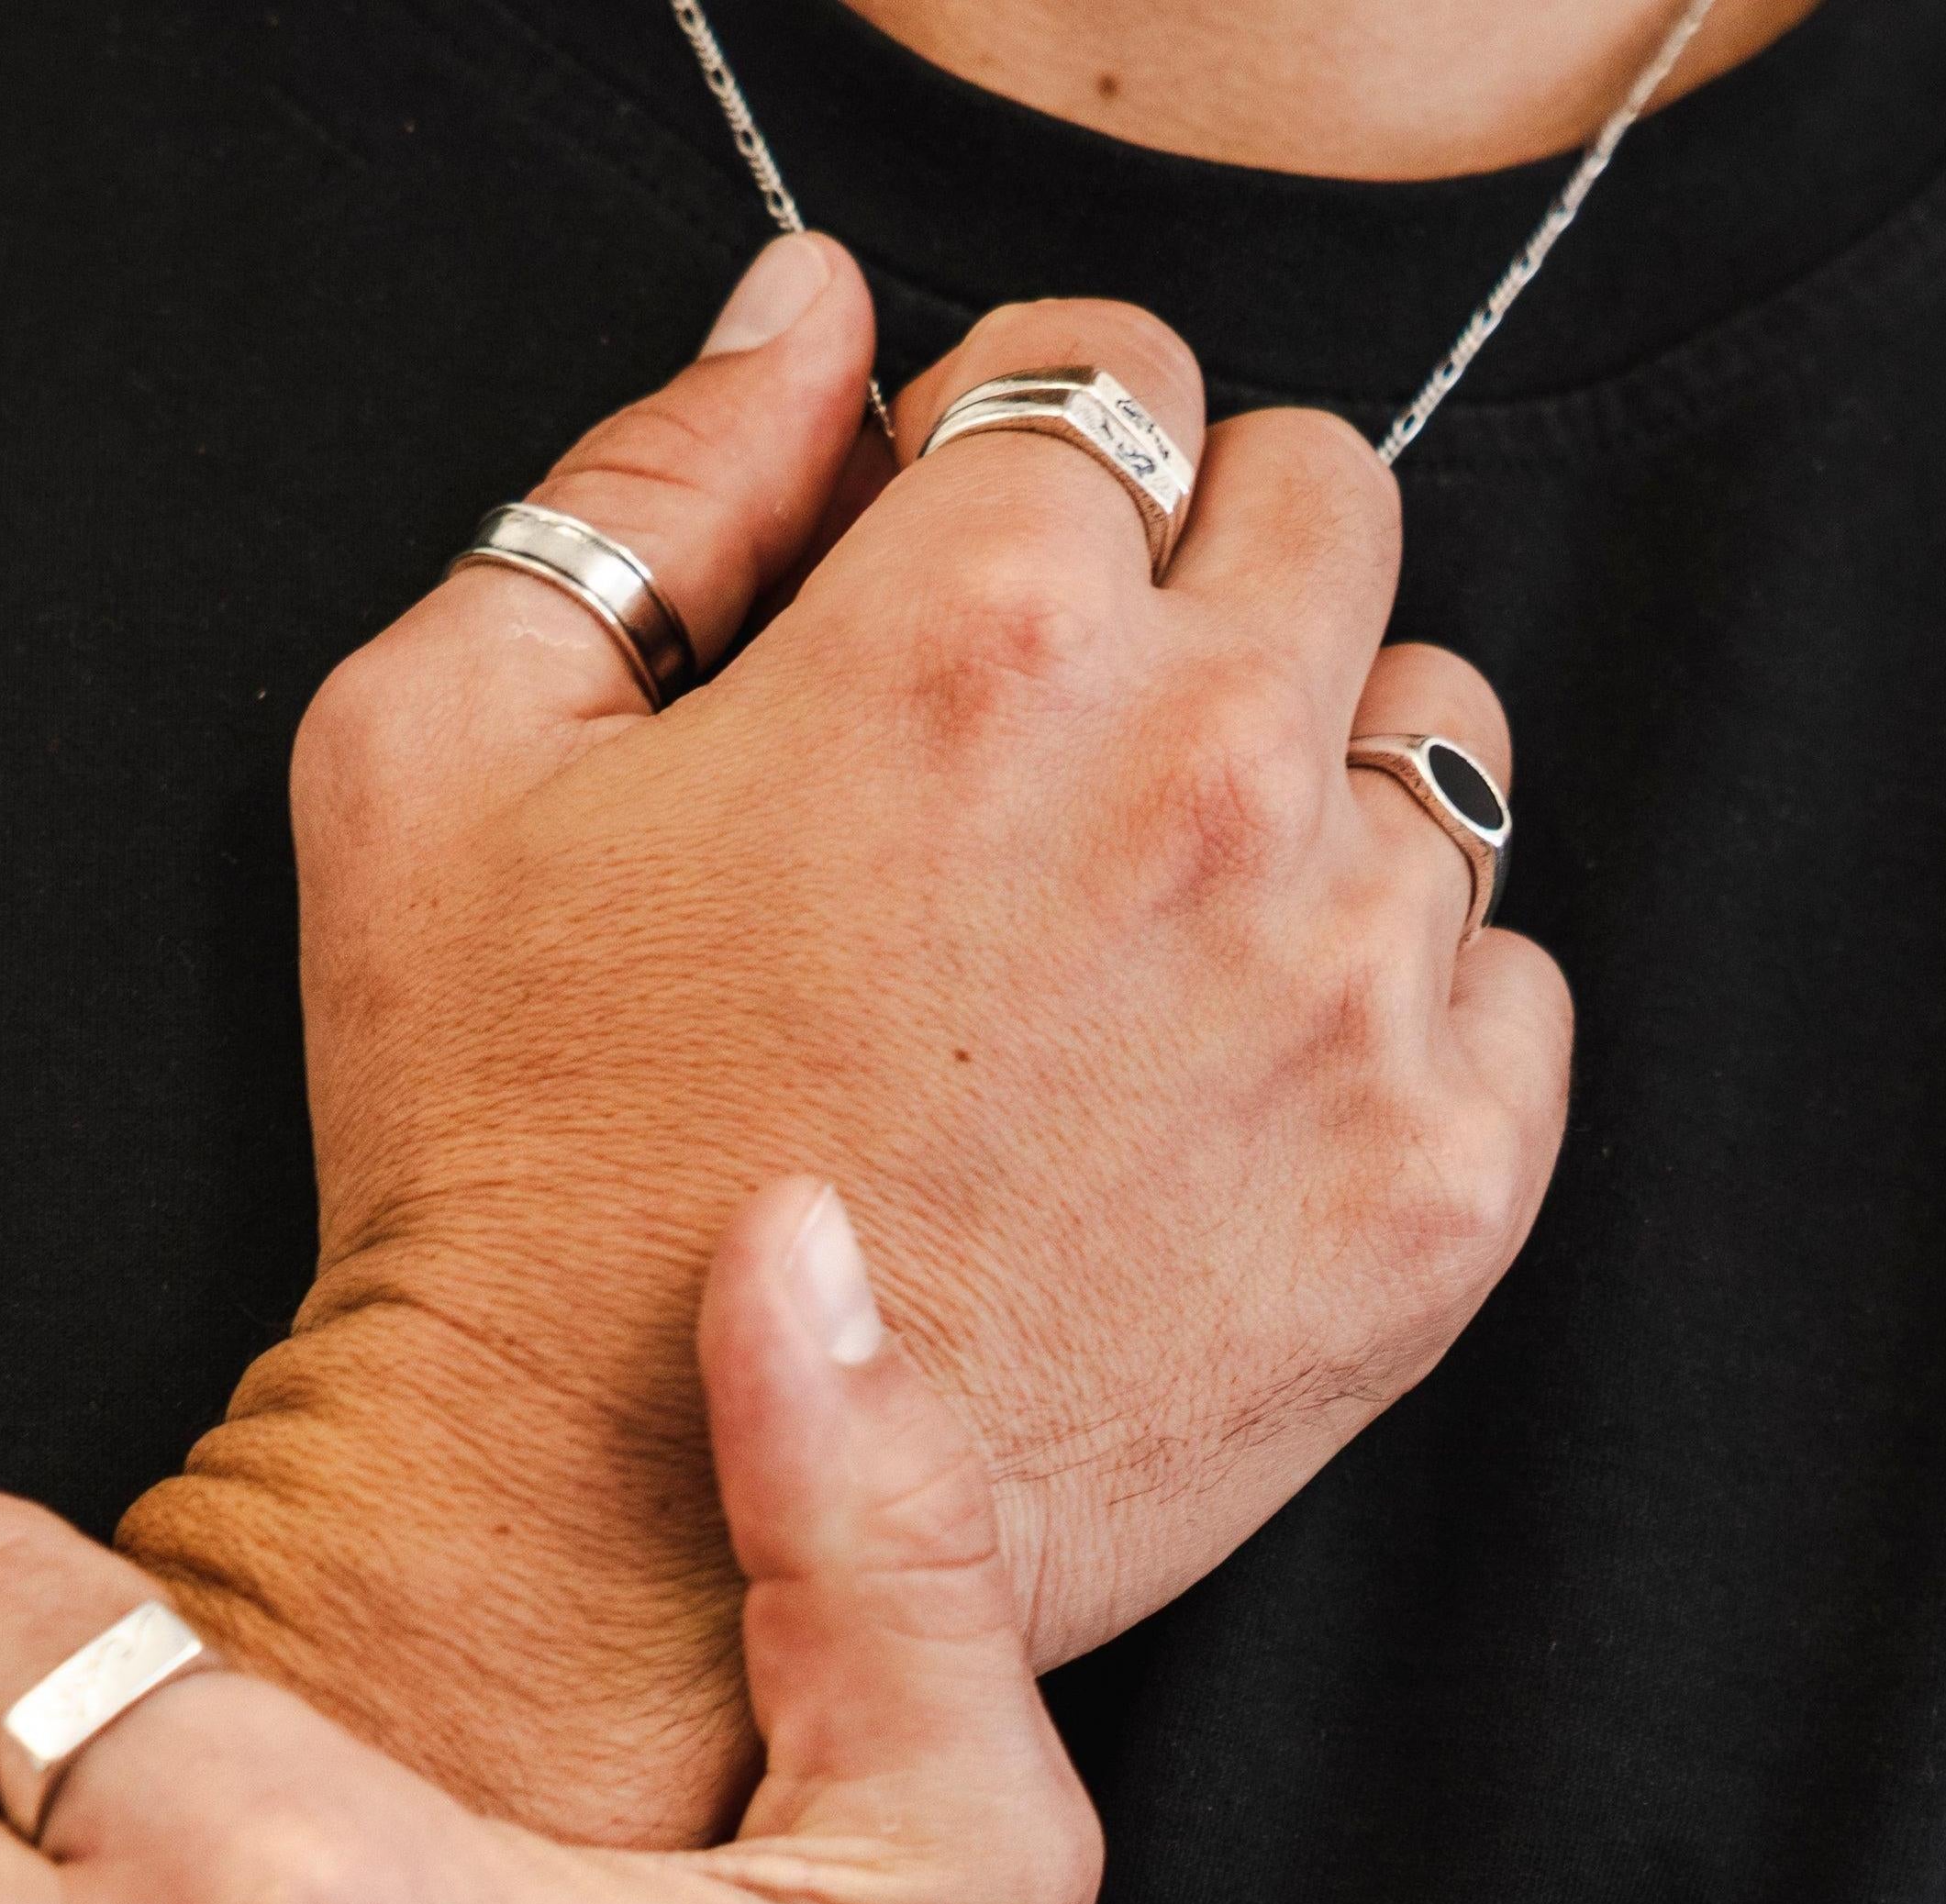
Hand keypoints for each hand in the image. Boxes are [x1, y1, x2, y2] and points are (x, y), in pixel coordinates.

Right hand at [118, 235, 1568, 1846]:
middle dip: (1192, 570)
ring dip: (1304, 789)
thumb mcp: (436, 759)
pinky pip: (1510, 982)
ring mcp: (1341, 1001)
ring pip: (1433, 742)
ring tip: (1135, 943)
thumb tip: (810, 321)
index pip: (1115, 372)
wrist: (608, 1539)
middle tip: (1062, 743)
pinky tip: (1227, 1083)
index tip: (974, 575)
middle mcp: (1201, 786)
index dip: (1024, 459)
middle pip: (1323, 505)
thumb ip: (644, 485)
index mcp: (974, 641)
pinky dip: (1399, 1000)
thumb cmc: (505, 1157)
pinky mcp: (1428, 1200)